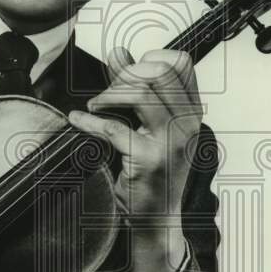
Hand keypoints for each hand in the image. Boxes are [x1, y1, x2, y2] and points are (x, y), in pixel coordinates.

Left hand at [68, 47, 201, 271]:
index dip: (150, 58)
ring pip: (141, 93)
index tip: (129, 72)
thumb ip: (135, 88)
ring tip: (96, 105)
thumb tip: (118, 53)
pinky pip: (113, 129)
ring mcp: (169, 142)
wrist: (157, 219)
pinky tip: (79, 120)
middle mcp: (187, 124)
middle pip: (159, 72)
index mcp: (192, 112)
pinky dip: (89, 121)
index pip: (181, 62)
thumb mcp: (152, 127)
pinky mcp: (147, 160)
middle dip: (126, 74)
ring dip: (110, 94)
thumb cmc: (156, 172)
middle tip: (109, 93)